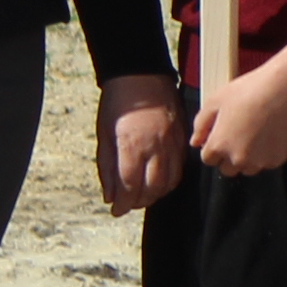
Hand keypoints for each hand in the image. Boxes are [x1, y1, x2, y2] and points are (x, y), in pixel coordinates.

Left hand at [98, 72, 187, 212]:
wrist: (141, 75)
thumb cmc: (118, 103)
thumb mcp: (105, 134)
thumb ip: (107, 166)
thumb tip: (110, 194)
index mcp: (131, 146)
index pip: (129, 186)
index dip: (123, 203)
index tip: (117, 211)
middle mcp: (154, 147)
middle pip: (151, 189)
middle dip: (139, 201)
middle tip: (129, 203)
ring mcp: (171, 143)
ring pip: (168, 182)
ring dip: (155, 194)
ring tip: (143, 194)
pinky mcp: (181, 138)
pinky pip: (180, 168)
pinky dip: (170, 180)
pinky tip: (159, 180)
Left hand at [195, 60, 286, 177]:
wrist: (283, 89)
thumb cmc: (248, 91)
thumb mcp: (215, 101)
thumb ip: (200, 124)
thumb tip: (195, 142)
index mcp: (219, 146)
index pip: (208, 159)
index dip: (213, 146)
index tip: (222, 135)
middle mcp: (238, 159)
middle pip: (227, 169)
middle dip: (229, 156)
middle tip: (238, 135)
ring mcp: (259, 162)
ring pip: (247, 168)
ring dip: (247, 158)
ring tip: (255, 134)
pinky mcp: (277, 160)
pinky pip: (266, 163)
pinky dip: (266, 154)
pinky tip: (268, 134)